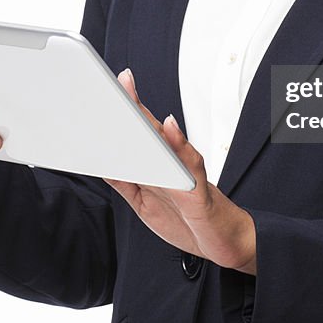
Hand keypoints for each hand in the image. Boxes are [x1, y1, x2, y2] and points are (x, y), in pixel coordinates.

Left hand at [105, 69, 256, 274]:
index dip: (123, 111)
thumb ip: (123, 181)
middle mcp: (172, 161)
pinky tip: (169, 127)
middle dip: (133, 103)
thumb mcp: (143, 202)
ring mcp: (185, 171)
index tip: (105, 90)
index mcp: (156, 164)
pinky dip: (179, 144)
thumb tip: (99, 162)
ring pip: (167, 139)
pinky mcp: (197, 188)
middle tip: (120, 81)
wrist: (222, 241)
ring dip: (150, 119)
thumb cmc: (185, 218)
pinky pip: (189, 163)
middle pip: (150, 127)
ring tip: (133, 100)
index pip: (137, 132)